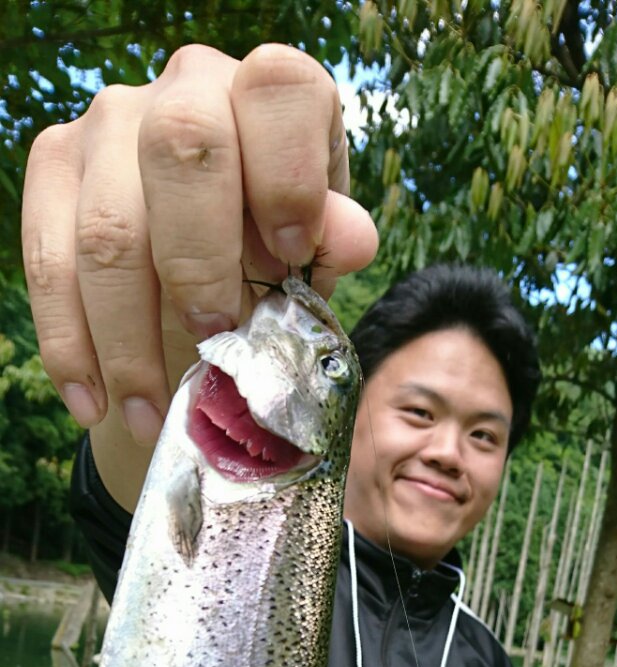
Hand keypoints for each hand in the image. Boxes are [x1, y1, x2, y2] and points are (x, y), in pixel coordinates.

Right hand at [22, 43, 377, 445]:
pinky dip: (72, 347)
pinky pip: (49, 262)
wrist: (201, 267)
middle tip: (213, 338)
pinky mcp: (54, 166)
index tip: (290, 258)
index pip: (277, 89)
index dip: (287, 175)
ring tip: (151, 413)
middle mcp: (187, 86)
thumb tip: (350, 236)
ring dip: (128, 340)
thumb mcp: (311, 252)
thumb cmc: (269, 251)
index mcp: (269, 95)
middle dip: (197, 260)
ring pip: (107, 228)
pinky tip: (96, 402)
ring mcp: (109, 123)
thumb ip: (330, 244)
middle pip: (179, 146)